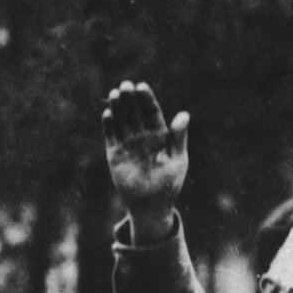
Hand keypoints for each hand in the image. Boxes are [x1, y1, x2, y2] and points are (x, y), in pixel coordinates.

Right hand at [102, 81, 188, 235]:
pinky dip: (109, 125)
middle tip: (126, 85)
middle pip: (135, 113)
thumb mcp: (177, 160)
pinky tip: (108, 113)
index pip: (152, 112)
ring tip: (115, 94)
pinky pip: (111, 136)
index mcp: (159, 136)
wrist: (150, 206)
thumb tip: (184, 114)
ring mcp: (128, 144)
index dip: (147, 99)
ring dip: (118, 108)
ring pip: (122, 121)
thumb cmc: (169, 185)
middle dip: (130, 99)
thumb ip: (178, 137)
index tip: (142, 86)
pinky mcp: (114, 154)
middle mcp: (142, 137)